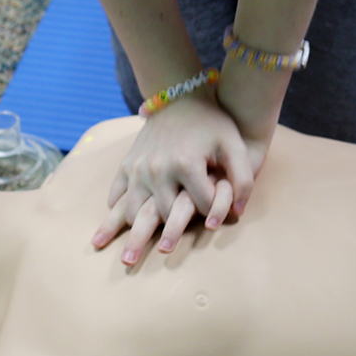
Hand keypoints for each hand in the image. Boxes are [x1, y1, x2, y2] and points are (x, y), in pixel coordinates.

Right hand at [93, 92, 271, 265]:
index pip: (200, 204)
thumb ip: (242, 178)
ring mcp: (139, 166)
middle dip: (159, 237)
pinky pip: (118, 189)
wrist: (182, 94)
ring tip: (116, 253)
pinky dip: (116, 205)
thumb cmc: (213, 121)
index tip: (213, 221)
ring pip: (132, 208)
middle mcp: (158, 169)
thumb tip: (238, 212)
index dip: (211, 213)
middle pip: (160, 213)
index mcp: (186, 165)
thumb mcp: (235, 144)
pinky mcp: (128, 162)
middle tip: (142, 261)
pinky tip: (113, 218)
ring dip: (125, 230)